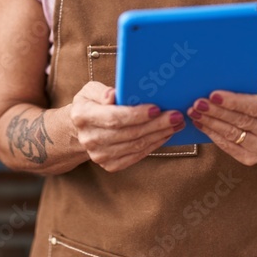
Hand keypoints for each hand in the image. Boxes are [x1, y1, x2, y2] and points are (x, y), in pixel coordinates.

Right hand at [69, 81, 184, 171]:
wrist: (81, 130)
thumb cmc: (90, 105)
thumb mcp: (90, 91)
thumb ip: (102, 91)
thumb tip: (113, 95)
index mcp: (82, 116)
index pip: (114, 118)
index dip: (137, 115)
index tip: (156, 108)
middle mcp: (89, 138)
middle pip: (129, 133)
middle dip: (156, 125)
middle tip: (175, 116)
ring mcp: (99, 155)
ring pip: (136, 146)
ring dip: (159, 135)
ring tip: (175, 124)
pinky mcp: (110, 165)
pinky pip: (136, 156)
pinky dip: (153, 145)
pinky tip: (164, 135)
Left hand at [186, 79, 256, 165]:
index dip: (234, 101)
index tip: (213, 94)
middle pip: (241, 121)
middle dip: (216, 112)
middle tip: (197, 103)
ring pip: (232, 134)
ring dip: (210, 123)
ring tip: (194, 113)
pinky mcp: (252, 160)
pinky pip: (228, 146)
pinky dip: (213, 135)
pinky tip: (201, 125)